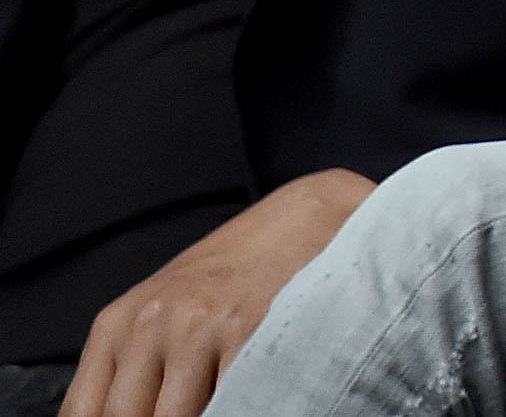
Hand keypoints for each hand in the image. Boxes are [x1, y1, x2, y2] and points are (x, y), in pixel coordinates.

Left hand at [62, 168, 371, 416]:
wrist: (309, 219)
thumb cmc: (237, 274)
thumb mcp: (165, 311)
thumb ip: (133, 370)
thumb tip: (125, 416)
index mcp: (119, 325)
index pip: (85, 413)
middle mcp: (151, 324)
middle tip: (192, 409)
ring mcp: (199, 328)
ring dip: (206, 414)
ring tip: (225, 402)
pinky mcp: (248, 332)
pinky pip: (230, 402)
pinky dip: (241, 404)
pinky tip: (255, 393)